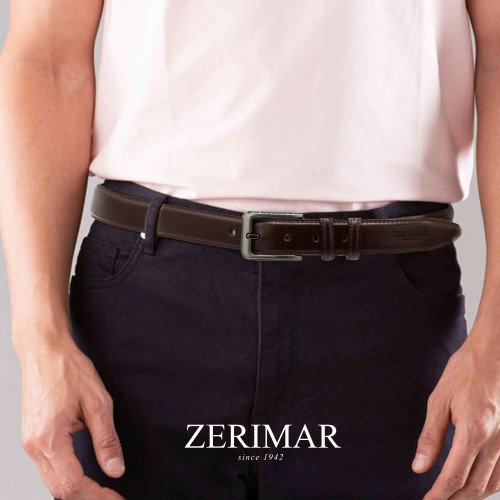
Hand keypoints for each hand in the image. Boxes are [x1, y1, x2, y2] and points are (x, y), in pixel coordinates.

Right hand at [15, 331, 125, 498]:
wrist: (44, 350)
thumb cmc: (69, 369)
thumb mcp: (98, 402)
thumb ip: (106, 439)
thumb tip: (115, 469)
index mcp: (49, 438)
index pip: (72, 485)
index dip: (97, 497)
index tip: (116, 499)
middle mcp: (34, 446)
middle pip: (59, 490)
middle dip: (88, 498)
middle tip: (112, 498)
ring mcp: (29, 443)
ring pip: (52, 482)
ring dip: (77, 490)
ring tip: (102, 491)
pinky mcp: (31, 437)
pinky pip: (48, 468)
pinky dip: (67, 477)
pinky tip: (85, 476)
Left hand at [412, 335, 499, 498]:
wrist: (494, 354)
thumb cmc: (465, 371)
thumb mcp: (439, 400)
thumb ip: (430, 436)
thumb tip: (420, 466)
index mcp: (474, 431)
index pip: (454, 476)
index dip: (439, 494)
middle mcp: (495, 441)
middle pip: (474, 485)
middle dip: (454, 499)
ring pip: (492, 483)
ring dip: (471, 495)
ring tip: (452, 497)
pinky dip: (489, 484)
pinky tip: (477, 484)